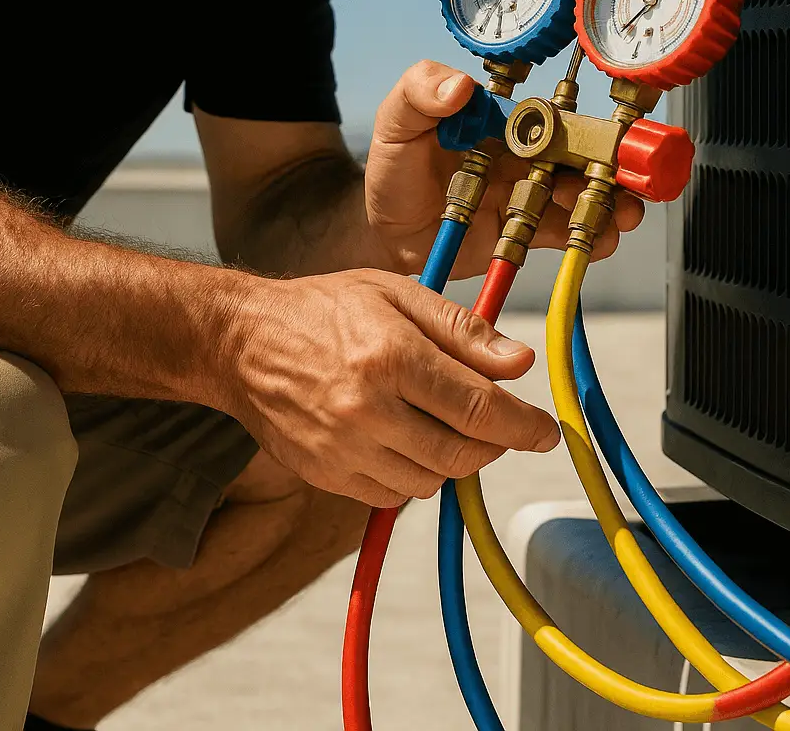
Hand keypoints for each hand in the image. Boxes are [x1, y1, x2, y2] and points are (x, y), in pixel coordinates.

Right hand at [216, 267, 560, 504]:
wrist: (243, 342)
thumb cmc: (323, 308)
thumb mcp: (396, 294)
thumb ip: (462, 330)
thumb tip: (519, 363)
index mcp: (391, 356)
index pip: (478, 407)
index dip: (523, 425)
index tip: (546, 431)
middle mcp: (368, 409)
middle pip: (462, 452)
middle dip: (494, 443)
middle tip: (500, 423)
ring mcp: (344, 449)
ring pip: (431, 480)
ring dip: (454, 458)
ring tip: (444, 421)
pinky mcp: (327, 475)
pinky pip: (393, 495)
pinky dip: (413, 474)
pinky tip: (406, 439)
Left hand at [364, 60, 645, 278]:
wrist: (383, 229)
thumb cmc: (392, 167)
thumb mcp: (397, 122)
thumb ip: (420, 93)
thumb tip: (459, 86)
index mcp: (499, 120)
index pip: (549, 115)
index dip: (582, 123)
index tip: (607, 133)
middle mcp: (521, 153)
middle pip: (576, 155)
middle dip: (609, 165)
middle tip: (631, 179)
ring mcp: (526, 192)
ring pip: (577, 193)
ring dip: (607, 201)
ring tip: (624, 214)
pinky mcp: (524, 230)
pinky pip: (562, 231)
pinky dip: (588, 236)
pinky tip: (604, 239)